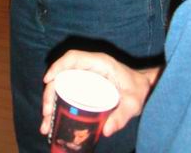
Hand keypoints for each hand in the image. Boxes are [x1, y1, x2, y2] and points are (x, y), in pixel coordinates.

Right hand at [40, 51, 160, 138]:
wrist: (144, 87)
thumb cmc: (139, 89)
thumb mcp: (133, 103)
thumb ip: (121, 116)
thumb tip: (106, 131)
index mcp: (99, 63)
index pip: (73, 58)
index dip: (58, 66)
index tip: (48, 81)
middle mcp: (90, 66)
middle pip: (62, 74)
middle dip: (50, 92)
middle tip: (46, 113)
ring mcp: (86, 75)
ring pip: (62, 83)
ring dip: (51, 101)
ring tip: (46, 123)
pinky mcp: (85, 84)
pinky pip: (67, 90)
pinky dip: (58, 103)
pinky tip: (54, 119)